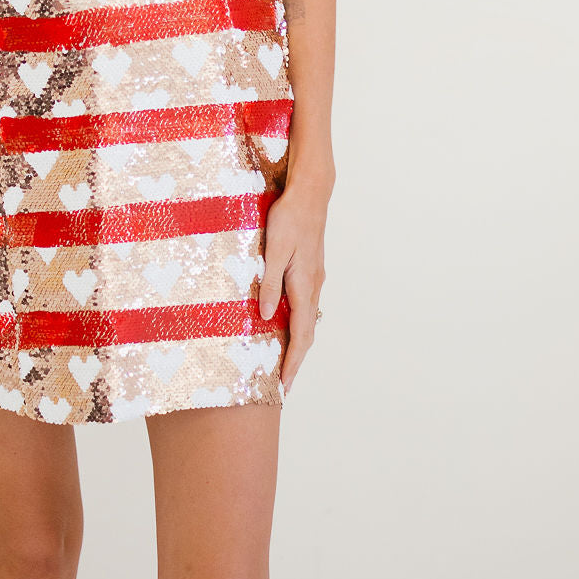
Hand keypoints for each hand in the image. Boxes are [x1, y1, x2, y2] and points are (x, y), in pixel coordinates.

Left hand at [257, 179, 330, 395]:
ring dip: (298, 342)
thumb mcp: (273, 250)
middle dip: (296, 359)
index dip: (292, 361)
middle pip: (306, 332)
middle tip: (285, 383)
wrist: (310, 194)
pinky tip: (288, 323)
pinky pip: (305, 305)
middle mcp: (312, 286)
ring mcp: (314, 278)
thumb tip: (265, 317)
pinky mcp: (310, 269)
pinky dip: (298, 323)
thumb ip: (269, 283)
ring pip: (307, 318)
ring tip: (286, 360)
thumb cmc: (289, 218)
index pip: (300, 334)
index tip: (285, 384)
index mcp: (303, 286)